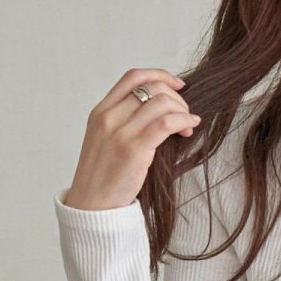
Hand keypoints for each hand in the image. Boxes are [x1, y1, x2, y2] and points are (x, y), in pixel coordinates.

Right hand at [64, 67, 200, 210]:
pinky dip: (184, 121)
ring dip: (182, 110)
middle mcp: (108, 117)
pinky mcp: (134, 149)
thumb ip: (123, 122)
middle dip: (177, 97)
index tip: (177, 85)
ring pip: (162, 102)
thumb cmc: (103, 176)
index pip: (133, 77)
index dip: (159, 75)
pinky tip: (189, 129)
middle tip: (185, 114)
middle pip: (152, 88)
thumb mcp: (104, 140)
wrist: (91, 205)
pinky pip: (166, 123)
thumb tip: (158, 109)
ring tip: (188, 126)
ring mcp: (120, 132)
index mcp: (100, 112)